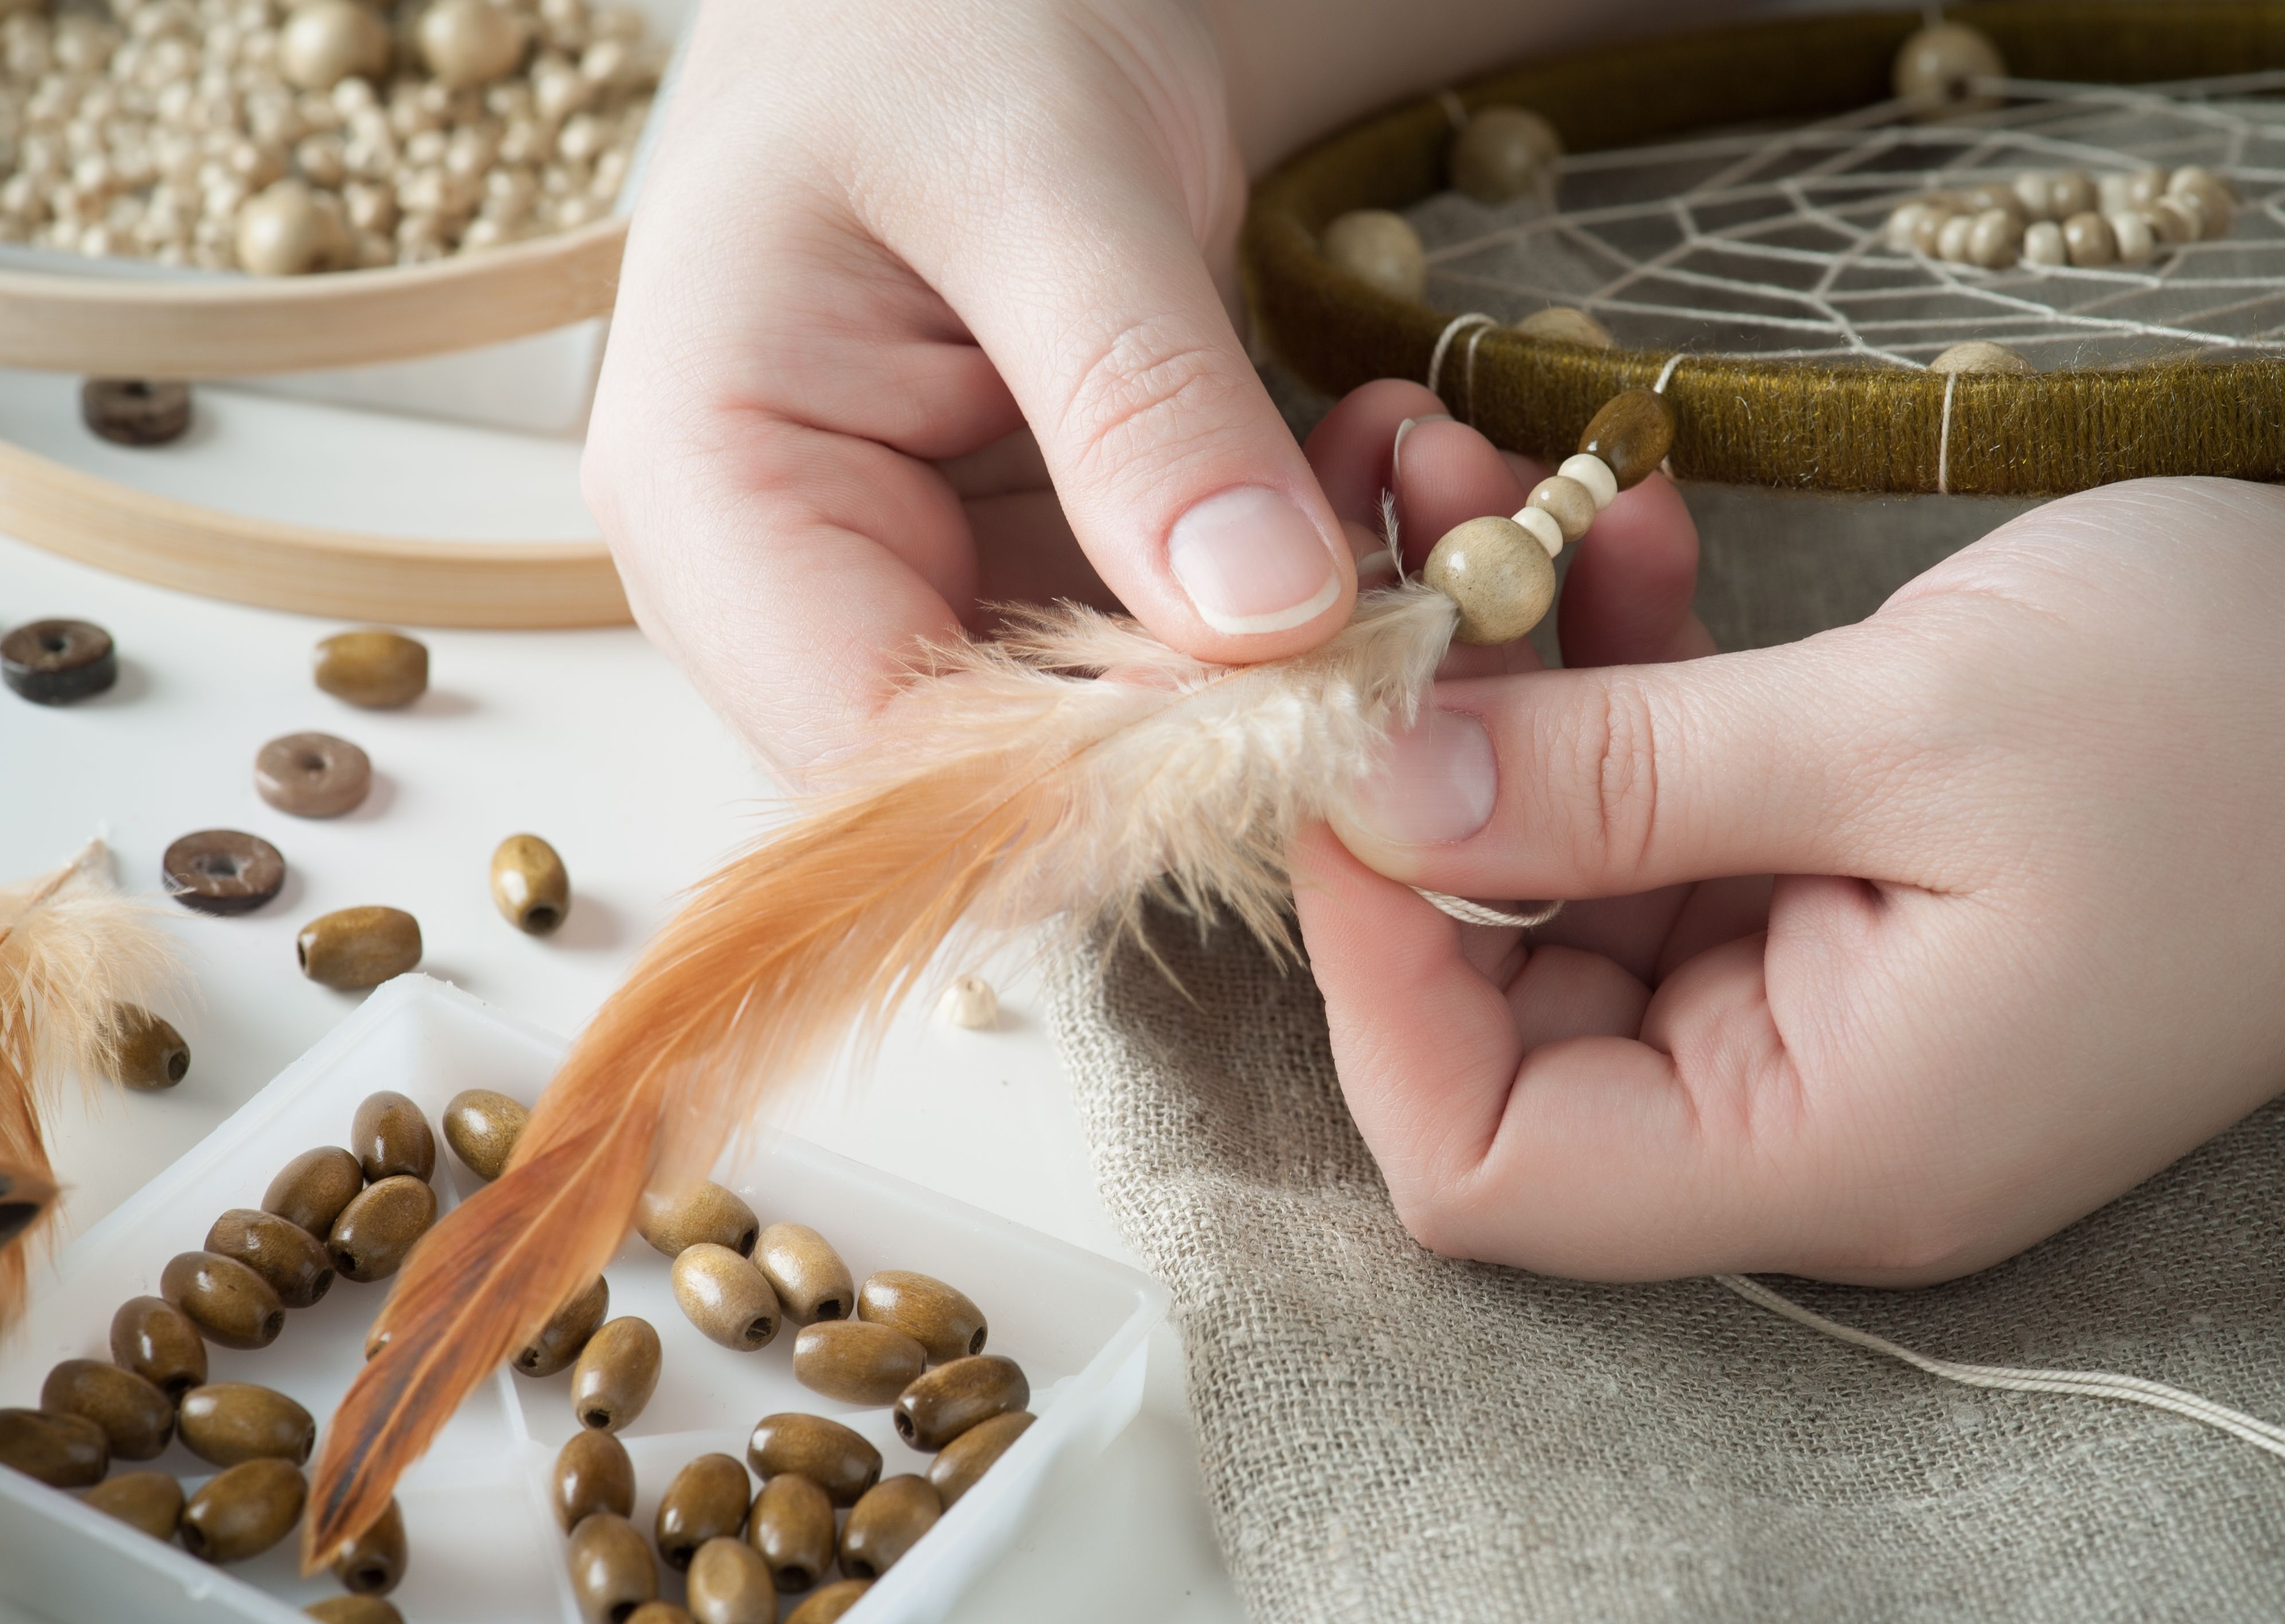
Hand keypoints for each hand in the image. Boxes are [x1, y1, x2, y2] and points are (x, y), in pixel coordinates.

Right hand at [583, 0, 1357, 779]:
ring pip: (1097, 744)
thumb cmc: (943, 25)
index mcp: (712, 499)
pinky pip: (1150, 670)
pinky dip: (1270, 621)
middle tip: (1398, 625)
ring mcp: (900, 592)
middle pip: (989, 781)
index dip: (1087, 776)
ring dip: (1263, 680)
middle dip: (1200, 732)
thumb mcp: (1046, 178)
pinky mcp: (1008, 582)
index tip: (1297, 705)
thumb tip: (1267, 626)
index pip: (876, 752)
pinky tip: (1364, 506)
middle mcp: (784, 590)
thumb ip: (1143, 404)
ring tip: (1397, 523)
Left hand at [1292, 413, 2284, 1285]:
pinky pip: (1657, 819)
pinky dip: (1621, 686)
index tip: (1341, 755)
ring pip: (1559, 888)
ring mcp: (1805, 1008)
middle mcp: (1790, 1112)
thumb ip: (1626, 775)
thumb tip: (1375, 789)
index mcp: (1823, 1144)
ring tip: (1483, 488)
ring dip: (1508, 697)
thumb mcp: (1917, 729)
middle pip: (1491, 1013)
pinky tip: (1625, 533)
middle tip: (1376, 563)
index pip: (1480, 1157)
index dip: (1369, 971)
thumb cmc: (2252, 728)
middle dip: (1417, 792)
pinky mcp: (1827, 906)